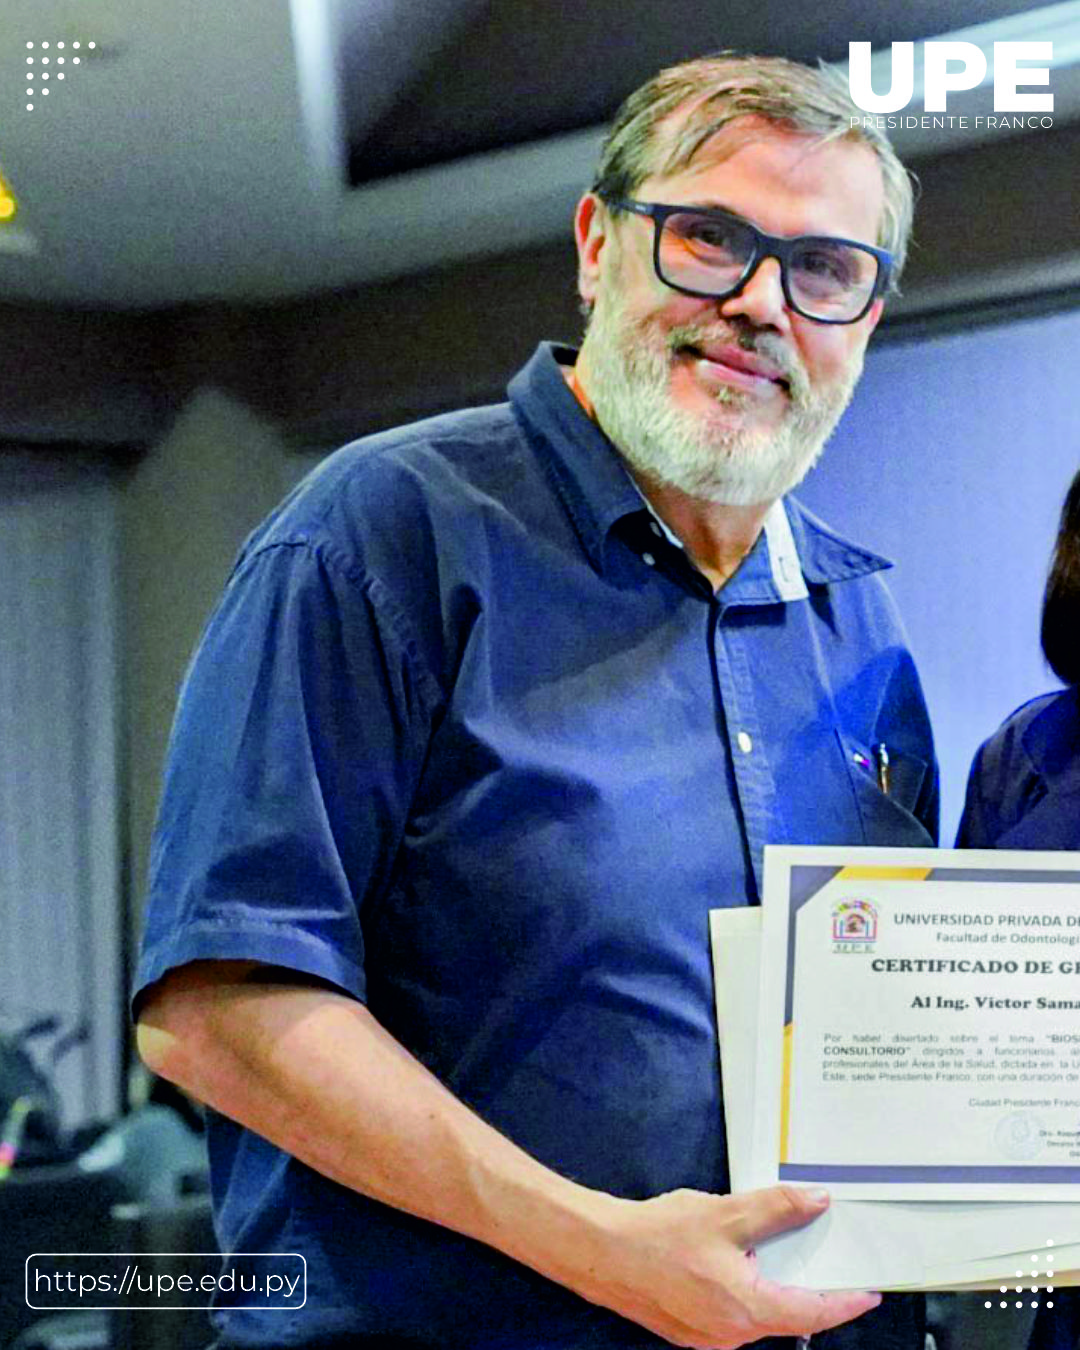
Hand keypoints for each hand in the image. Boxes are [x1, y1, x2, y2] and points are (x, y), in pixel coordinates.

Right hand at [569, 1185, 879, 1348]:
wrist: (600, 1251)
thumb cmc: (657, 1235)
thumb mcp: (725, 1214)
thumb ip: (776, 1209)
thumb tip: (815, 1202)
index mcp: (747, 1310)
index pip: (813, 1312)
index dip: (845, 1302)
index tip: (868, 1293)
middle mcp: (732, 1335)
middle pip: (787, 1313)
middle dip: (809, 1288)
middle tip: (827, 1259)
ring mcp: (709, 1337)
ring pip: (758, 1314)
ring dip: (774, 1287)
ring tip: (779, 1251)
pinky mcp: (689, 1329)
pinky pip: (733, 1314)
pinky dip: (747, 1290)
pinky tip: (738, 1260)